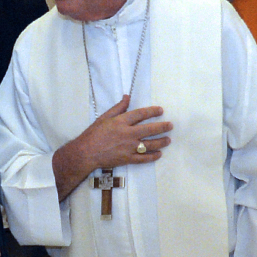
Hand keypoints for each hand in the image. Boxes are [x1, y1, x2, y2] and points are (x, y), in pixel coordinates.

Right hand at [53, 95, 172, 196]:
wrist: (86, 152)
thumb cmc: (94, 134)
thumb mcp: (104, 117)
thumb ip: (118, 108)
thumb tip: (127, 97)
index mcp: (121, 122)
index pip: (141, 114)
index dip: (152, 111)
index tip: (161, 110)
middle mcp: (127, 134)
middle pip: (150, 129)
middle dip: (162, 127)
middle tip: (170, 125)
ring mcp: (129, 147)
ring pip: (150, 144)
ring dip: (161, 142)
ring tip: (168, 140)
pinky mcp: (127, 159)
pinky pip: (143, 158)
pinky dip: (153, 156)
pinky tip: (159, 154)